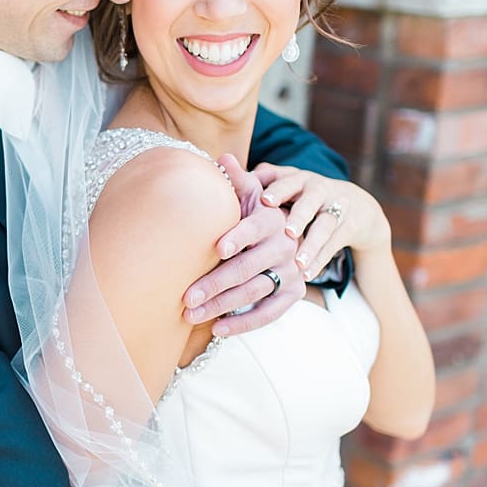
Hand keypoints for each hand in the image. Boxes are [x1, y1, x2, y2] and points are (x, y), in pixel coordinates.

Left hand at [182, 154, 303, 335]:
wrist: (302, 234)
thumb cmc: (262, 214)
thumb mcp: (255, 195)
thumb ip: (238, 180)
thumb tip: (222, 156)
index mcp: (272, 220)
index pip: (253, 229)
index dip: (237, 237)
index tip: (216, 249)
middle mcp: (285, 246)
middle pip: (247, 267)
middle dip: (214, 284)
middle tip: (185, 298)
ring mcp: (292, 271)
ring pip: (253, 292)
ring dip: (221, 307)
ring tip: (190, 316)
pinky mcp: (294, 293)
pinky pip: (269, 313)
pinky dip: (244, 323)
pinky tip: (218, 330)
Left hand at [254, 163, 389, 280]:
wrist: (353, 204)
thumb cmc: (302, 194)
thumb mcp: (285, 182)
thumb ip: (259, 178)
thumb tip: (230, 166)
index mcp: (300, 180)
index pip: (289, 182)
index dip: (278, 190)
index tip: (265, 200)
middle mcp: (319, 192)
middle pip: (310, 203)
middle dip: (299, 217)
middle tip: (288, 232)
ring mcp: (335, 210)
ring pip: (325, 226)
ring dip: (312, 245)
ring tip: (297, 262)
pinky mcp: (346, 230)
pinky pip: (333, 246)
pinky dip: (320, 261)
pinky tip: (306, 275)